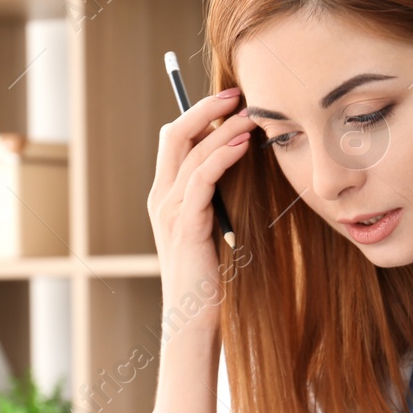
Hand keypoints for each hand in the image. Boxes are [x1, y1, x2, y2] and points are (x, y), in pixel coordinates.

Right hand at [146, 87, 257, 326]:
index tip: (233, 100)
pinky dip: (222, 155)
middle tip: (239, 92)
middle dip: (207, 108)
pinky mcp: (186, 224)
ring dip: (223, 127)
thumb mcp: (212, 230)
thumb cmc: (208, 279)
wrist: (194, 320)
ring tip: (251, 115)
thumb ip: (216, 201)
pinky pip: (201, 177)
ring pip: (190, 151)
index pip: (175, 139)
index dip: (200, 114)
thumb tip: (243, 173)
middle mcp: (161, 197)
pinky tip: (244, 144)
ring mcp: (170, 210)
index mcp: (165, 196)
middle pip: (175, 133)